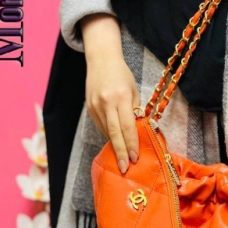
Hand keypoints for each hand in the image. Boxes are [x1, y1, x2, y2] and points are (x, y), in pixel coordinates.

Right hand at [81, 13, 140, 173]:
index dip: (131, 143)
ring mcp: (96, 106)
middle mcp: (107, 102)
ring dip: (115, 145)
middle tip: (124, 168)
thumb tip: (137, 131)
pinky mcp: (90, 108)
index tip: (135, 158)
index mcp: (121, 97)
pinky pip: (101, 125)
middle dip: (121, 152)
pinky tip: (115, 142)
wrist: (101, 59)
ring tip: (121, 160)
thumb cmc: (122, 74)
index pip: (128, 126)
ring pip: (106, 131)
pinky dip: (109, 135)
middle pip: (115, 133)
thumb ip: (135, 110)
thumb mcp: (134, 90)